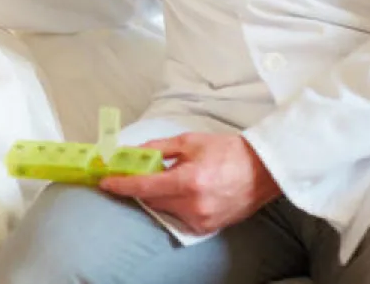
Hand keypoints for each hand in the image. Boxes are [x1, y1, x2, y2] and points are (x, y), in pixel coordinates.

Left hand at [99, 133, 280, 233]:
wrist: (263, 170)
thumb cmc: (227, 151)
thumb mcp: (188, 142)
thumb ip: (157, 149)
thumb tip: (132, 152)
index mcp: (189, 181)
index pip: (145, 187)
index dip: (122, 185)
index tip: (105, 182)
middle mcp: (194, 205)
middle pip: (151, 199)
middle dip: (140, 186)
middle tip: (134, 173)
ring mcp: (202, 219)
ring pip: (164, 209)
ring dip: (158, 195)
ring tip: (170, 178)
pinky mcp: (208, 227)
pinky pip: (179, 216)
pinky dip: (173, 204)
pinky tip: (181, 191)